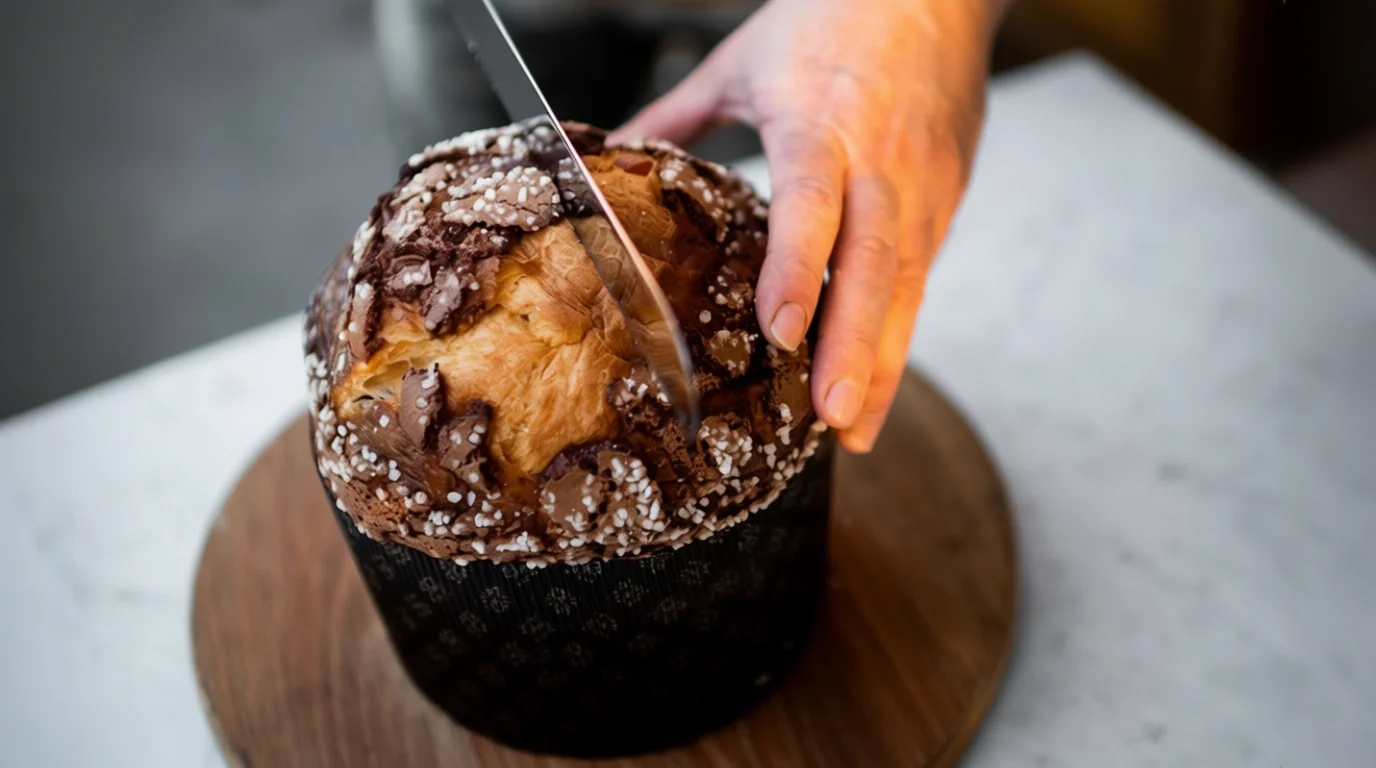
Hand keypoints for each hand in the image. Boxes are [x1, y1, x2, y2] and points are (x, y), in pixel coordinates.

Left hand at [611, 0, 1003, 451]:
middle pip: (873, 264)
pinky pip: (922, 276)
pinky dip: (899, 332)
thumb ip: (678, 115)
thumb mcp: (744, 60)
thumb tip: (613, 154)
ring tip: (855, 428)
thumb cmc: (836, 17)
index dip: (797, 271)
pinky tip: (875, 380)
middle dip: (855, 347)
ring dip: (883, 361)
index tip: (780, 333)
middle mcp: (881, 162)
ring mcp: (923, 185)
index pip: (810, 204)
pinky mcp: (946, 199)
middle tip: (831, 417)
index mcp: (821, 121)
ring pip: (907, 285)